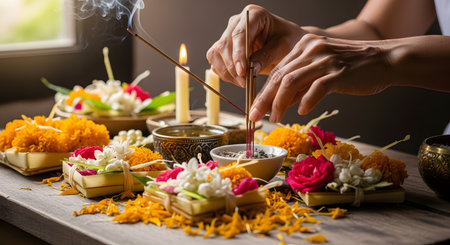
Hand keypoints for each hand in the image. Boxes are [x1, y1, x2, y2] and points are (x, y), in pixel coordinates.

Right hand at [206, 4, 303, 86]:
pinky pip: (216, 62)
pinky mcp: (224, 48)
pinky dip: (224, 74)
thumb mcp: (284, 47)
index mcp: (253, 15)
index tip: (242, 71)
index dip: (238, 54)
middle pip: (224, 45)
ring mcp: (228, 35)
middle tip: (244, 82)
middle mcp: (237, 22)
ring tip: (243, 82)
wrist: (285, 45)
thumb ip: (267, 56)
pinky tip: (238, 79)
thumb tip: (250, 69)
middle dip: (231, 67)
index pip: (239, 34)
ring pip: (215, 54)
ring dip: (226, 72)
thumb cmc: (288, 41)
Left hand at [250, 34, 393, 121]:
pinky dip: (307, 101)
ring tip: (275, 118)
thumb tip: (280, 103)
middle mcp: (312, 50)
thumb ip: (301, 82)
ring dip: (280, 103)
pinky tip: (302, 111)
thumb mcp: (321, 69)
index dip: (263, 91)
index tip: (254, 108)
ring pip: (292, 81)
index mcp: (305, 46)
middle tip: (255, 116)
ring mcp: (326, 60)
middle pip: (279, 76)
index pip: (277, 70)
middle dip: (264, 99)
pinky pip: (317, 88)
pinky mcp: (340, 72)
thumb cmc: (352, 68)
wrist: (385, 60)